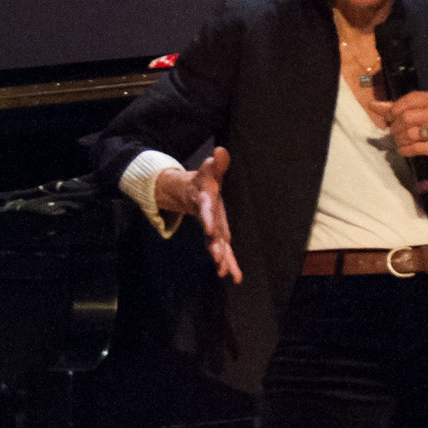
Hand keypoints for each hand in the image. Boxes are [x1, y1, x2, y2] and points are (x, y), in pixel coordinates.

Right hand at [153, 147, 242, 282]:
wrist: (192, 193)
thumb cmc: (204, 181)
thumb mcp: (210, 170)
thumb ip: (217, 163)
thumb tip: (220, 151)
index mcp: (205, 202)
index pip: (206, 211)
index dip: (207, 221)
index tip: (209, 231)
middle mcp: (207, 219)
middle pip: (210, 235)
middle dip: (214, 247)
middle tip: (217, 259)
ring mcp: (212, 229)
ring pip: (217, 246)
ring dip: (221, 259)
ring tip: (224, 273)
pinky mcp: (218, 236)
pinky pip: (224, 251)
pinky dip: (229, 263)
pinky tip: (235, 276)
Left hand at [379, 90, 427, 177]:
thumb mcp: (418, 113)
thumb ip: (395, 108)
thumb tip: (372, 104)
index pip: (411, 98)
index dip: (395, 108)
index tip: (389, 117)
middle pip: (407, 117)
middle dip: (395, 126)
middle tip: (393, 131)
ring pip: (410, 133)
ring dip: (400, 139)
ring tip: (400, 140)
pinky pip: (416, 147)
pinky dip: (405, 149)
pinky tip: (403, 149)